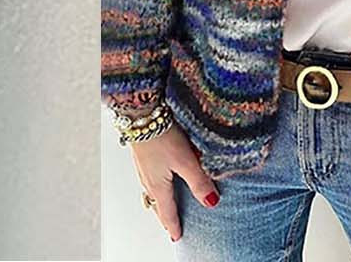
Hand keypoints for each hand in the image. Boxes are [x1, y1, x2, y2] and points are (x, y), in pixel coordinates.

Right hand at [131, 124, 218, 241]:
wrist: (139, 112)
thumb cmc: (160, 135)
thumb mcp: (185, 161)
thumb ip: (199, 182)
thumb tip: (211, 203)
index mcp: (158, 186)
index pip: (167, 212)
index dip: (174, 226)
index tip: (177, 237)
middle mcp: (147, 179)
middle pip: (156, 204)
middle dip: (164, 215)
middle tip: (170, 225)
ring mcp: (142, 166)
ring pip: (150, 190)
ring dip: (158, 200)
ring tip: (164, 204)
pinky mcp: (141, 153)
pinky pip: (147, 177)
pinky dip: (154, 185)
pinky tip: (158, 176)